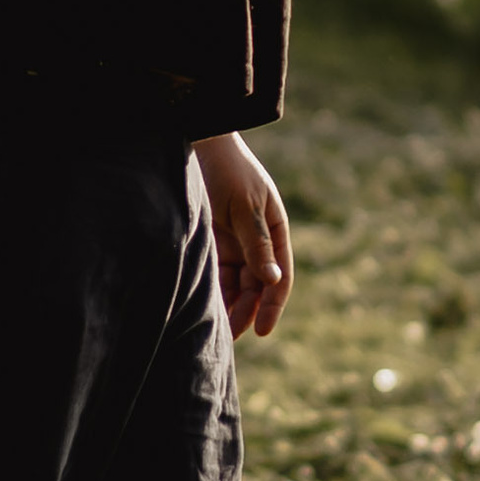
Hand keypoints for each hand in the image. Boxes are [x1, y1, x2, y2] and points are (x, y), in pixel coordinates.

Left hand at [194, 129, 292, 336]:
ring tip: (218, 328)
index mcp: (275, 230)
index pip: (280, 276)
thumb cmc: (228, 171)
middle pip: (258, 285)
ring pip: (237, 284)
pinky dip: (215, 291)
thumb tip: (273, 280)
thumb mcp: (245, 207)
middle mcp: (258, 240)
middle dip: (248, 310)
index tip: (263, 330)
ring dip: (231, 305)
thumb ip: (257, 245)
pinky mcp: (214, 242)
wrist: (199, 146)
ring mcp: (236, 242)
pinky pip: (218, 274)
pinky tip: (206, 307)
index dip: (273, 305)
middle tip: (233, 334)